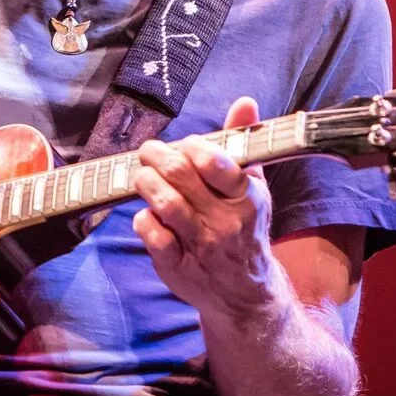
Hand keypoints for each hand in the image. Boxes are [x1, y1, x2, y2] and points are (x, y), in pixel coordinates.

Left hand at [132, 97, 279, 318]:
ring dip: (145, 182)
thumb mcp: (252, 186)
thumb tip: (244, 102)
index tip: (185, 146)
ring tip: (143, 176)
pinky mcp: (178, 267)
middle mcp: (226, 222)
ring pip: (164, 203)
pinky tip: (147, 213)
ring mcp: (201, 247)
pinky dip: (143, 219)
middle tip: (149, 152)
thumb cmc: (245, 228)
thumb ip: (243, 142)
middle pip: (181, 175)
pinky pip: (152, 235)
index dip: (192, 146)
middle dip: (157, 155)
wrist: (245, 293)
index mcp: (247, 198)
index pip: (216, 162)